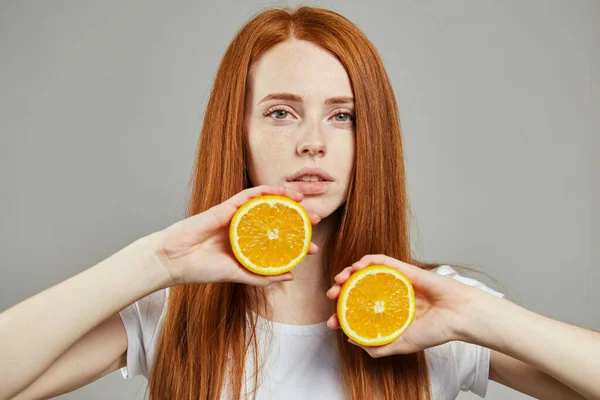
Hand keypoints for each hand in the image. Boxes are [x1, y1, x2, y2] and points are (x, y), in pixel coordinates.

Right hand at [150, 185, 319, 286]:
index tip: (314, 248)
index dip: (297, 243)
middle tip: (317, 220)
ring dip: (286, 200)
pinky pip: (249, 194)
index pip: (278, 242)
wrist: (175, 261)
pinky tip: (282, 191)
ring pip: (266, 204)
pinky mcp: (226, 206)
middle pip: (276, 220)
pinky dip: (266, 191)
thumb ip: (261, 276)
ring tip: (305, 200)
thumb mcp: (236, 275)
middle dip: (298, 219)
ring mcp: (236, 216)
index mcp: (247, 246)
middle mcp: (245, 229)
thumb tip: (289, 277)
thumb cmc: (201, 270)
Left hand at [326, 254, 477, 356]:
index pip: (358, 312)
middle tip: (331, 295)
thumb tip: (350, 339)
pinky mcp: (403, 268)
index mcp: (387, 313)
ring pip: (365, 272)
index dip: (341, 315)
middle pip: (357, 289)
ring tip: (339, 279)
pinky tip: (356, 266)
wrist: (457, 316)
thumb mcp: (400, 345)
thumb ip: (377, 346)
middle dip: (340, 291)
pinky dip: (367, 260)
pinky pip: (381, 260)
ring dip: (348, 272)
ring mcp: (394, 281)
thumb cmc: (435, 331)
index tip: (331, 322)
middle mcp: (388, 296)